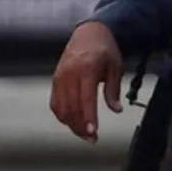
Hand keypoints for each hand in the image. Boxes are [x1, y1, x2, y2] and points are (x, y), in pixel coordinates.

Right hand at [49, 21, 123, 141]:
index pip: (86, 99)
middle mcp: (70, 73)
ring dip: (72, 124)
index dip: (88, 117)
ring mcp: (60, 76)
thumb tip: (116, 109)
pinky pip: (55, 102)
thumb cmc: (103, 48)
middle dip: (81, 126)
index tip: (93, 131)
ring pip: (61, 107)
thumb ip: (113, 90)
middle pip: (72, 107)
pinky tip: (71, 122)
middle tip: (92, 139)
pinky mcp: (55, 79)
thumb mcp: (115, 67)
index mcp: (86, 69)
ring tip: (84, 134)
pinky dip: (62, 115)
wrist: (89, 32)